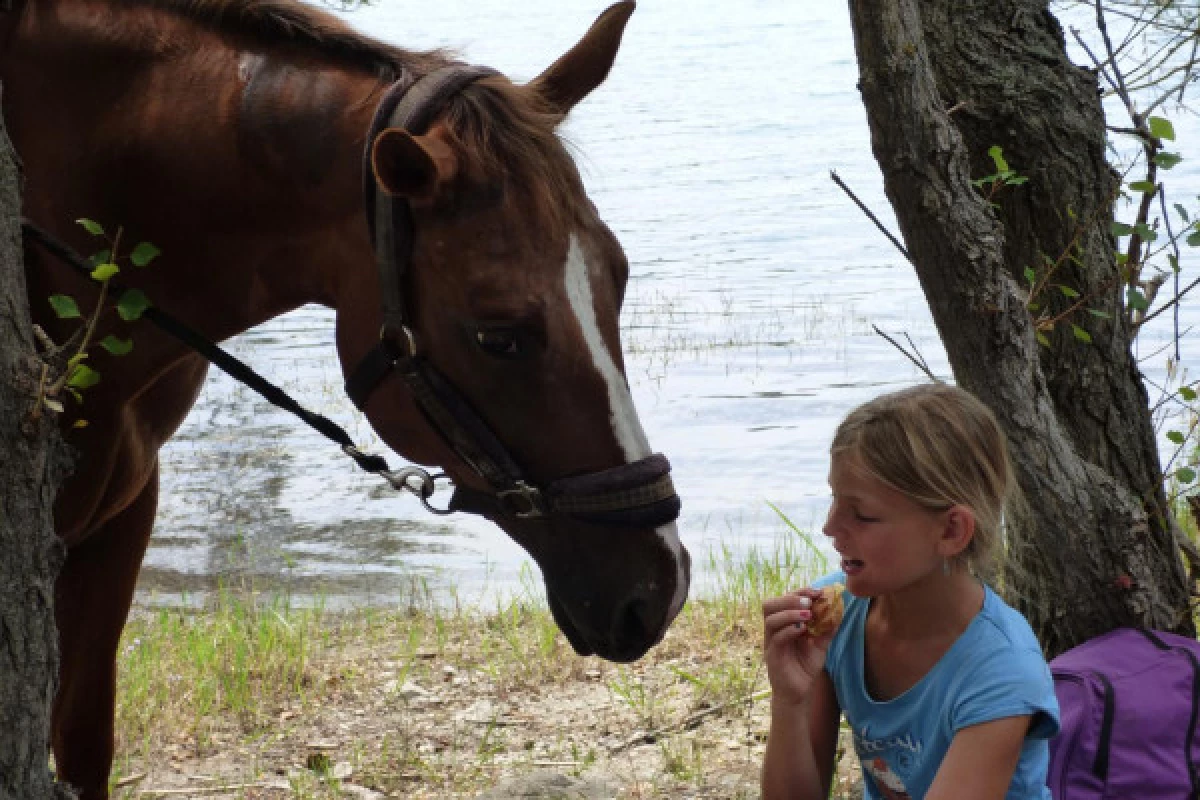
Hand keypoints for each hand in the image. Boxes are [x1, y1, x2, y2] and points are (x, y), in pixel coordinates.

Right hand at [762, 588, 834, 707]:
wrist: (798, 692)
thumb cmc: (805, 667)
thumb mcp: (819, 645)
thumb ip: (827, 629)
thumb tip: (839, 611)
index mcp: (782, 623)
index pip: (784, 600)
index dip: (799, 592)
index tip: (817, 591)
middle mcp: (773, 630)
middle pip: (770, 604)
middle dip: (790, 598)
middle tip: (809, 601)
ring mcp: (770, 642)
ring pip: (771, 619)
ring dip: (789, 613)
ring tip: (808, 614)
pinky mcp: (772, 655)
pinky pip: (777, 637)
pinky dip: (789, 630)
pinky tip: (803, 630)